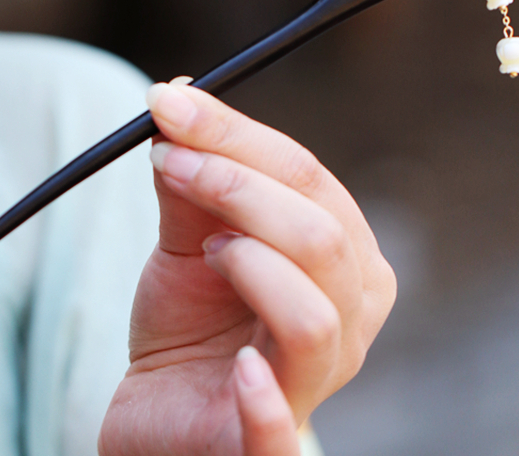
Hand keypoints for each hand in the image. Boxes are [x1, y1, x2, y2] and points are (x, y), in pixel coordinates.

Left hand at [98, 81, 396, 455]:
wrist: (165, 407)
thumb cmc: (193, 317)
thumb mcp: (191, 237)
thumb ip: (194, 178)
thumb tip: (178, 97)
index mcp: (348, 256)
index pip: (310, 179)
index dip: (239, 137)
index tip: (170, 106)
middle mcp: (353, 314)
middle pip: (321, 236)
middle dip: (237, 186)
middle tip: (167, 160)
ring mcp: (319, 380)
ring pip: (314, 314)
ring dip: (250, 263)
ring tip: (206, 253)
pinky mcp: (269, 446)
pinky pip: (282, 431)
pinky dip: (265, 400)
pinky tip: (238, 370)